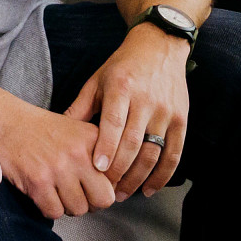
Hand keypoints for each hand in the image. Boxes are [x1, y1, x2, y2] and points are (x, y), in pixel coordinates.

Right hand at [0, 98, 116, 219]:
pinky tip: (42, 193)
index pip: (115, 181)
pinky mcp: (37, 181)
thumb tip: (115, 187)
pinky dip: (48, 208)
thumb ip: (99, 153)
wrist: (4, 121)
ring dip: (67, 206)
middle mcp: (78, 153)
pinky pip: (54, 212)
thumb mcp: (76, 131)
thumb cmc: (40, 129)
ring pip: (78, 210)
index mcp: (92, 139)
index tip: (91, 185)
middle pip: (103, 200)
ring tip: (56, 191)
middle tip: (77, 194)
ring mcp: (58, 168)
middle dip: (90, 203)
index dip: (103, 187)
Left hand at [63, 25, 189, 198]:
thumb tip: (58, 131)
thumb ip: (80, 107)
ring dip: (138, 177)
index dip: (106, 147)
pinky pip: (174, 154)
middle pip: (133, 143)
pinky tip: (148, 189)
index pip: (114, 122)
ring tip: (122, 193)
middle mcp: (146, 100)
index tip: (96, 169)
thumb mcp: (97, 80)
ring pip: (153, 152)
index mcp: (122, 87)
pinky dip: (162, 175)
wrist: (159, 47)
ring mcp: (166, 111)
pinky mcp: (182, 120)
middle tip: (106, 190)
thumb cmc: (122, 66)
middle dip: (119, 170)